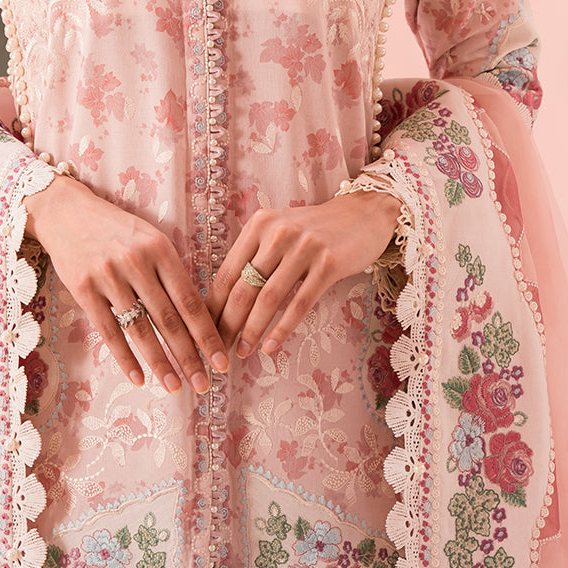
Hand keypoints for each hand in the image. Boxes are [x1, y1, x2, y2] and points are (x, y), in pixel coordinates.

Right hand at [23, 173, 227, 393]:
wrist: (67, 213)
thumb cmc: (116, 229)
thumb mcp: (149, 238)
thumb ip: (170, 272)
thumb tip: (196, 317)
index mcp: (160, 248)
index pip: (189, 300)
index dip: (207, 334)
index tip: (221, 361)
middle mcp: (136, 262)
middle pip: (168, 319)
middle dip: (189, 356)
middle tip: (204, 384)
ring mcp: (109, 276)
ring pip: (140, 329)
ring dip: (160, 363)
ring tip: (175, 386)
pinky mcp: (84, 289)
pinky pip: (108, 331)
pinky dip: (125, 358)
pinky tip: (139, 378)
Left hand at [208, 190, 400, 357]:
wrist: (363, 215)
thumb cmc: (315, 231)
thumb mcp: (280, 233)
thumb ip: (255, 258)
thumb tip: (224, 301)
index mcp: (259, 225)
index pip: (227, 272)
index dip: (213, 306)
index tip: (204, 332)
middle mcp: (278, 233)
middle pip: (244, 287)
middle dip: (227, 324)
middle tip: (218, 350)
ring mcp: (304, 247)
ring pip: (269, 298)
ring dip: (252, 330)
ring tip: (242, 351)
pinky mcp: (328, 264)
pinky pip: (300, 303)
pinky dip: (282, 329)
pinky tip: (271, 347)